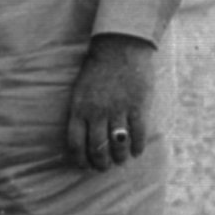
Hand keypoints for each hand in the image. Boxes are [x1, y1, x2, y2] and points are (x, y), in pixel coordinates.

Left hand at [65, 34, 155, 171]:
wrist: (119, 47)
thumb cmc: (97, 70)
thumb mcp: (80, 90)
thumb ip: (81, 113)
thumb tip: (81, 139)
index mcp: (80, 107)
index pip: (75, 143)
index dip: (79, 159)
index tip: (83, 166)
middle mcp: (97, 111)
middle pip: (98, 149)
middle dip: (101, 163)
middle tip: (104, 167)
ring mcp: (118, 109)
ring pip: (118, 146)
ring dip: (119, 157)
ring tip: (120, 160)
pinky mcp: (138, 106)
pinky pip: (138, 135)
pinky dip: (137, 148)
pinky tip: (136, 152)